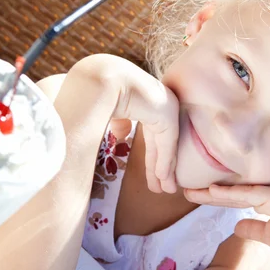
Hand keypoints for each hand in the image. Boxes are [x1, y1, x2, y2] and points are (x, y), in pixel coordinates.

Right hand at [98, 56, 179, 193]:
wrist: (105, 79)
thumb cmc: (101, 91)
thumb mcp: (112, 111)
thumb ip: (121, 123)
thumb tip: (121, 134)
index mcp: (147, 103)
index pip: (154, 136)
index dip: (153, 157)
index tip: (154, 177)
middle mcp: (160, 105)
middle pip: (162, 144)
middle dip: (161, 167)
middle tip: (164, 188)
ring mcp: (166, 109)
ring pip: (167, 147)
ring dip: (165, 170)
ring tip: (167, 190)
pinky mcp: (167, 116)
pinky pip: (167, 145)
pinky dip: (165, 163)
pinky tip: (164, 179)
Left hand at [185, 184, 269, 269]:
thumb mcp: (269, 234)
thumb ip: (255, 228)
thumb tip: (238, 226)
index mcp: (269, 197)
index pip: (237, 195)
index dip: (218, 196)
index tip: (199, 196)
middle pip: (233, 190)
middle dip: (209, 192)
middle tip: (187, 191)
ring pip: (236, 190)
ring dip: (211, 192)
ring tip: (190, 192)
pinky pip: (246, 194)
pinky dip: (228, 194)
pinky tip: (211, 192)